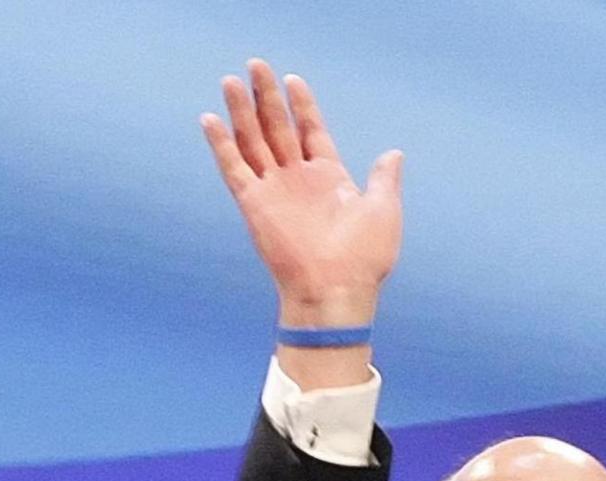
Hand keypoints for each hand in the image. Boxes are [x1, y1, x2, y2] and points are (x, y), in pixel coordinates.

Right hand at [201, 59, 402, 325]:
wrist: (336, 290)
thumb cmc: (365, 258)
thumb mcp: (383, 210)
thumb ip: (384, 179)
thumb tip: (394, 155)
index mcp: (329, 177)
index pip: (311, 131)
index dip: (303, 106)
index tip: (294, 80)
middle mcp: (298, 179)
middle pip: (277, 127)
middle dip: (267, 97)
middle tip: (256, 65)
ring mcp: (274, 190)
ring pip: (253, 140)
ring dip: (242, 111)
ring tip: (231, 81)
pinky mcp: (254, 204)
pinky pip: (234, 168)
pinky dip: (222, 144)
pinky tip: (211, 119)